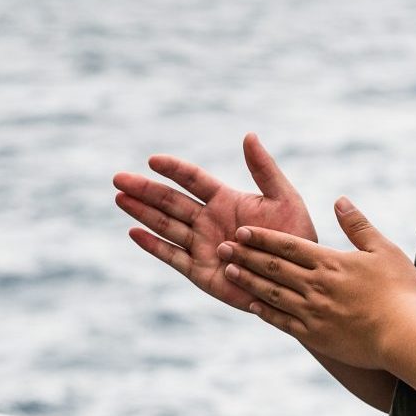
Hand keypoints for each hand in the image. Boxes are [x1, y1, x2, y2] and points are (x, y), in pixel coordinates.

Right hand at [115, 133, 316, 311]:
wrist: (297, 279)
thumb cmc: (295, 237)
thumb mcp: (284, 198)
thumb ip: (264, 169)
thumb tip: (249, 135)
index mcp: (225, 200)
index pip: (192, 179)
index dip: (173, 169)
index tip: (153, 160)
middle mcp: (208, 220)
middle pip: (170, 200)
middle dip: (144, 189)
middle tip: (118, 177)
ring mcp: (201, 245)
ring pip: (166, 225)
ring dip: (142, 212)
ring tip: (119, 197)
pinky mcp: (199, 271)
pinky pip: (171, 256)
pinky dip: (152, 245)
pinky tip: (133, 232)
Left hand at [219, 198, 415, 369]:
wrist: (405, 336)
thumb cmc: (400, 292)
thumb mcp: (384, 250)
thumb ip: (358, 225)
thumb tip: (339, 200)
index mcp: (330, 263)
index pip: (288, 245)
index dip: (262, 237)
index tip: (242, 231)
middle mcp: (315, 286)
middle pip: (273, 267)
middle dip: (246, 255)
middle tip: (222, 247)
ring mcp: (312, 312)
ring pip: (272, 293)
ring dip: (249, 280)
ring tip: (229, 271)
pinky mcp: (315, 335)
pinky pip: (282, 322)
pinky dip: (265, 312)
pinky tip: (252, 305)